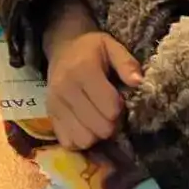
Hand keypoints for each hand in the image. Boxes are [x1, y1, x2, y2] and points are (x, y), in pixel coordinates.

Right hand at [42, 6, 142, 150]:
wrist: (62, 48)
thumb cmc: (91, 49)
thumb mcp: (112, 46)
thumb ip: (126, 63)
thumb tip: (138, 82)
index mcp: (83, 71)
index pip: (110, 108)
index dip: (120, 108)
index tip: (119, 99)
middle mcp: (65, 89)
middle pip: (100, 127)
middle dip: (111, 124)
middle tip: (110, 112)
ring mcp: (55, 105)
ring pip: (84, 139)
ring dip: (96, 134)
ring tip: (98, 119)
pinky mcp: (50, 116)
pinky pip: (69, 142)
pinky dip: (80, 138)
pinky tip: (85, 125)